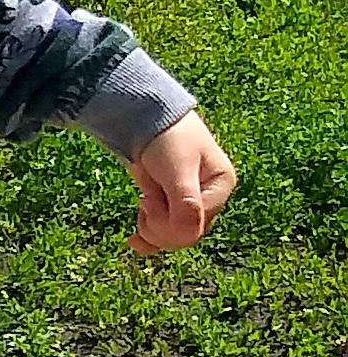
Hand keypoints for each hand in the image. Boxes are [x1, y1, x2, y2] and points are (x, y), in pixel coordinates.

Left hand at [127, 114, 235, 252]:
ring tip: (142, 204)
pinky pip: (165, 232)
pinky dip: (149, 237)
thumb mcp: (177, 169)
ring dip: (153, 228)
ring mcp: (192, 201)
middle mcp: (211, 196)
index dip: (169, 223)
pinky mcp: (172, 202)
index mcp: (222, 186)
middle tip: (144, 203)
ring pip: (175, 235)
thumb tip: (188, 237)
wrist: (142, 116)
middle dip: (160, 227)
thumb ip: (185, 202)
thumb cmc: (165, 136)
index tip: (147, 202)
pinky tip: (134, 240)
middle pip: (187, 234)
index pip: (197, 226)